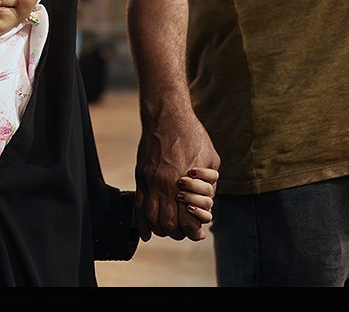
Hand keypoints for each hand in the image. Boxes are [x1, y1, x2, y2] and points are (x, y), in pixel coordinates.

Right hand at [133, 110, 219, 241]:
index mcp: (184, 183)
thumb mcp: (211, 159)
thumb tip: (207, 203)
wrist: (166, 116)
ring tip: (166, 230)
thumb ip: (210, 183)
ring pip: (150, 218)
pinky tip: (146, 230)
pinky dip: (141, 222)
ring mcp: (149, 181)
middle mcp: (164, 185)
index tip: (197, 233)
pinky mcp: (140, 176)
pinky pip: (137, 205)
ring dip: (159, 229)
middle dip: (177, 232)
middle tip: (182, 232)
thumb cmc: (192, 135)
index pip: (187, 221)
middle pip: (167, 224)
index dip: (193, 232)